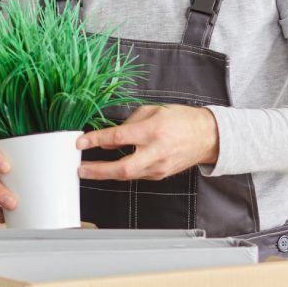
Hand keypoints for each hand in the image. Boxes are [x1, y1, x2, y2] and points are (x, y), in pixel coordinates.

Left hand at [76, 105, 219, 181]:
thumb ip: (129, 123)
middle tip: (80, 170)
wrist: (207, 137)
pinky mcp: (160, 175)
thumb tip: (109, 139)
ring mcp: (159, 167)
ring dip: (106, 174)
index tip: (81, 142)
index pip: (119, 137)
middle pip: (122, 169)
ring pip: (127, 176)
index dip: (96, 140)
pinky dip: (122, 171)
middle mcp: (156, 152)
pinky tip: (112, 168)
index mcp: (153, 131)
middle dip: (98, 171)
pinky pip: (136, 175)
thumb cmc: (181, 119)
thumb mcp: (153, 110)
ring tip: (89, 170)